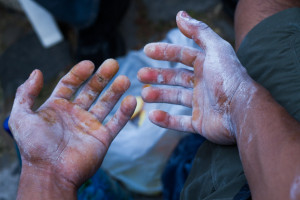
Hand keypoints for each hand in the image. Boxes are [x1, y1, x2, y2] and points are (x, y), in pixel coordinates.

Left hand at [9, 59, 135, 188]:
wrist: (50, 173)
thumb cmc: (34, 147)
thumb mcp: (21, 117)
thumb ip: (26, 93)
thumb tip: (36, 72)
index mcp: (57, 108)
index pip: (70, 84)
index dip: (79, 73)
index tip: (89, 63)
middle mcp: (75, 115)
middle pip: (92, 90)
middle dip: (102, 77)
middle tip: (113, 63)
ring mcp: (90, 125)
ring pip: (106, 104)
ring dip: (116, 91)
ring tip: (125, 79)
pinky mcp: (102, 138)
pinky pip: (116, 123)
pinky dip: (125, 112)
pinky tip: (131, 100)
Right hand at [138, 11, 253, 143]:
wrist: (241, 111)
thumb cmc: (229, 78)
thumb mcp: (215, 49)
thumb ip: (199, 32)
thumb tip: (181, 15)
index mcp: (207, 65)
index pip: (182, 55)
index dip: (165, 52)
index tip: (146, 51)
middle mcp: (204, 83)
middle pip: (176, 77)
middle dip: (158, 75)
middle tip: (140, 75)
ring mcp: (202, 104)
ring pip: (176, 98)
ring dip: (159, 96)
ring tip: (144, 95)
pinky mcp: (201, 123)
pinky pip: (180, 122)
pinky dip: (166, 121)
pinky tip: (152, 116)